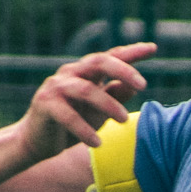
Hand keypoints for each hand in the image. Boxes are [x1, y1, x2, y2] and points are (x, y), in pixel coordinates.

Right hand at [13, 46, 153, 163]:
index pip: (111, 56)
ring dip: (108, 105)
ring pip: (86, 90)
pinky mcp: (45, 104)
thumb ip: (116, 96)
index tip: (153, 48)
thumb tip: (135, 85)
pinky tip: (97, 143)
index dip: (131, 52)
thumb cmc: (73, 124)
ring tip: (123, 120)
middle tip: (143, 85)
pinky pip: (67, 116)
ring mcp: (56, 87)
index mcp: (86, 72)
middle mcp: (71, 73)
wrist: (37, 142)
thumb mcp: (99, 111)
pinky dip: (84, 130)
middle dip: (123, 70)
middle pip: (98, 62)